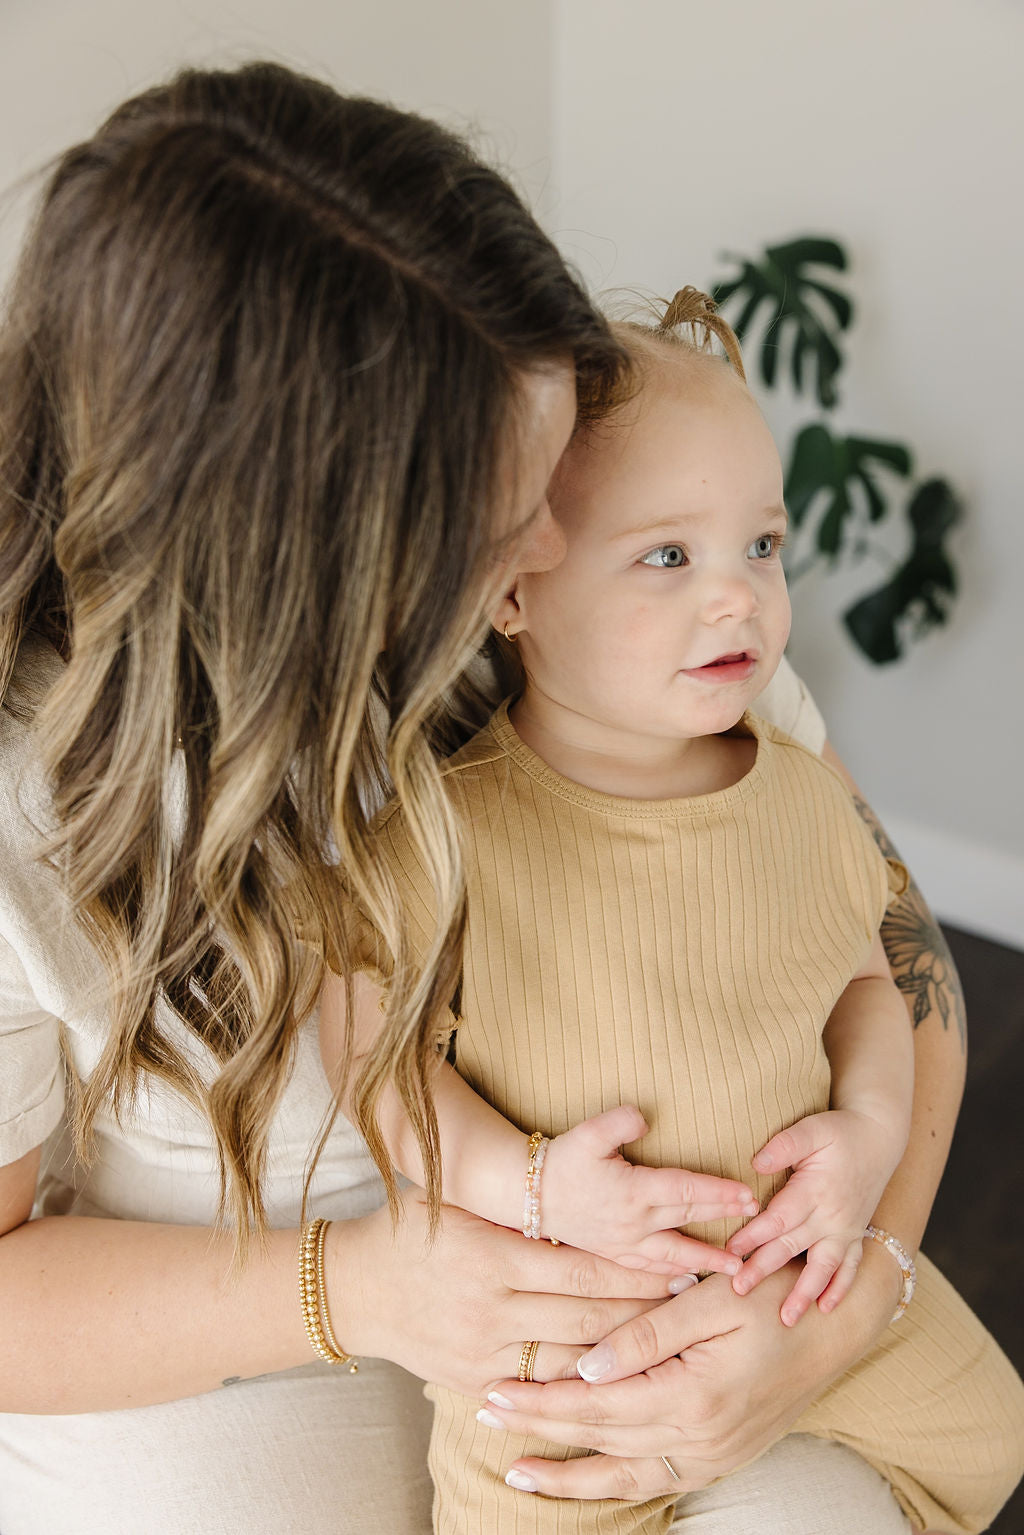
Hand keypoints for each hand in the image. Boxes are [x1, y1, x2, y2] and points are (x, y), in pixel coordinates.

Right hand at [329, 1185, 679, 1397]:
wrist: (353, 1290)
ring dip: (622, 1348)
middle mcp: (490, 1309)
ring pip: (573, 1356)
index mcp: (491, 1257)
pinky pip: (542, 1382)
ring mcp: (483, 1352)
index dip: (634, 1270)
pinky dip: (583, 1377)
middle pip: (588, 1314)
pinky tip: (615, 1369)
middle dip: (643, 1310)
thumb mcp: (459, 1204)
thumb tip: (586, 1187)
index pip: (582, 1267)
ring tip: (665, 1337)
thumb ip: (518, 1208)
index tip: (676, 1266)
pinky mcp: (476, 1381)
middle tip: (687, 1301)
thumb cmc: (411, 1230)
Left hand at [476, 1250, 898, 1500]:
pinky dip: (614, 1484)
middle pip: (601, 1440)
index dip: (542, 1401)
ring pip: (625, 1476)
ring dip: (570, 1475)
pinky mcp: (722, 1460)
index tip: (495, 1392)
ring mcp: (714, 1457)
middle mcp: (702, 1438)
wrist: (838, 1327)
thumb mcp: (709, 1299)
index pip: (596, 1404)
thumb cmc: (773, 1296)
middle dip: (540, 1430)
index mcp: (693, 1395)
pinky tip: (584, 1479)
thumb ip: (645, 1333)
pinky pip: (656, 1483)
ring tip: (519, 1470)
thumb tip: (585, 1366)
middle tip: (487, 1416)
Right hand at [543, 1105, 756, 1276]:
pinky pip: (650, 1269)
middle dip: (725, 1219)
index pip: (686, 1190)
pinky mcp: (614, 1254)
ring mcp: (624, 1242)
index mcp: (633, 1190)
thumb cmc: (561, 1161)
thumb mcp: (588, 1132)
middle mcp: (634, 1221)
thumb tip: (647, 1117)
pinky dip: (674, 1275)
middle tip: (758, 1220)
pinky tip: (689, 1281)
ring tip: (736, 1268)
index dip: (718, 1192)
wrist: (529, 1194)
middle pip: (689, 1219)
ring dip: (707, 1258)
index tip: (747, 1193)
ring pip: (675, 1253)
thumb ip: (620, 1121)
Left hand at [726, 1108, 905, 1322]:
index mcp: (815, 1190)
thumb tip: (754, 1163)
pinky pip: (850, 1268)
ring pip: (823, 1267)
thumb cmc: (840, 1130)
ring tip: (786, 1319)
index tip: (730, 1252)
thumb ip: (784, 1145)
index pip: (779, 1218)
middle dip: (764, 1269)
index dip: (753, 1236)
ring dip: (804, 1293)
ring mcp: (846, 1229)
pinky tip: (826, 1309)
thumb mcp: (811, 1128)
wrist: (879, 1136)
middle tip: (739, 1290)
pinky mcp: (855, 1234)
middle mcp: (832, 1215)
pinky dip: (840, 1289)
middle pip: (792, 1247)